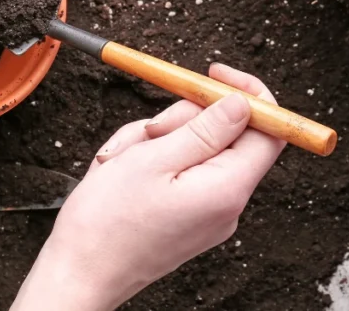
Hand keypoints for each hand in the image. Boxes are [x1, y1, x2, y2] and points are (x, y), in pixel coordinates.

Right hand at [11, 64, 286, 310]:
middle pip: (227, 136)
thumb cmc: (107, 221)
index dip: (249, 95)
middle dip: (184, 121)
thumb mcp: (152, 158)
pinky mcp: (190, 217)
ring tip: (123, 160)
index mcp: (227, 189)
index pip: (269, 131)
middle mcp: (227, 204)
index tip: (214, 74)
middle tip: (146, 133)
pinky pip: (182, 170)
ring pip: (197, 149)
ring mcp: (209, 213)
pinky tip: (124, 173)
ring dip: (160, 141)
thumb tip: (244, 104)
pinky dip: (154, 161)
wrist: (79, 274)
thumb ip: (205, 128)